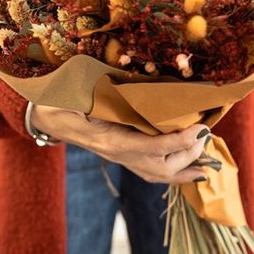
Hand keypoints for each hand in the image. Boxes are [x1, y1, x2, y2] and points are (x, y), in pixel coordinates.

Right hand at [30, 104, 209, 184]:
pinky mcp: (121, 158)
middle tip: (205, 134)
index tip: (201, 128)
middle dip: (188, 153)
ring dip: (185, 169)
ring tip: (206, 157)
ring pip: (158, 175)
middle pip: (161, 166)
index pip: (152, 147)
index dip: (180, 140)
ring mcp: (118, 159)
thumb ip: (106, 91)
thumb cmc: (62, 100)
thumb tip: (139, 79)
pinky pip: (152, 174)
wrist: (47, 116)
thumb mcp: (80, 92)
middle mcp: (116, 155)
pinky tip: (191, 170)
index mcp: (109, 139)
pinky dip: (175, 173)